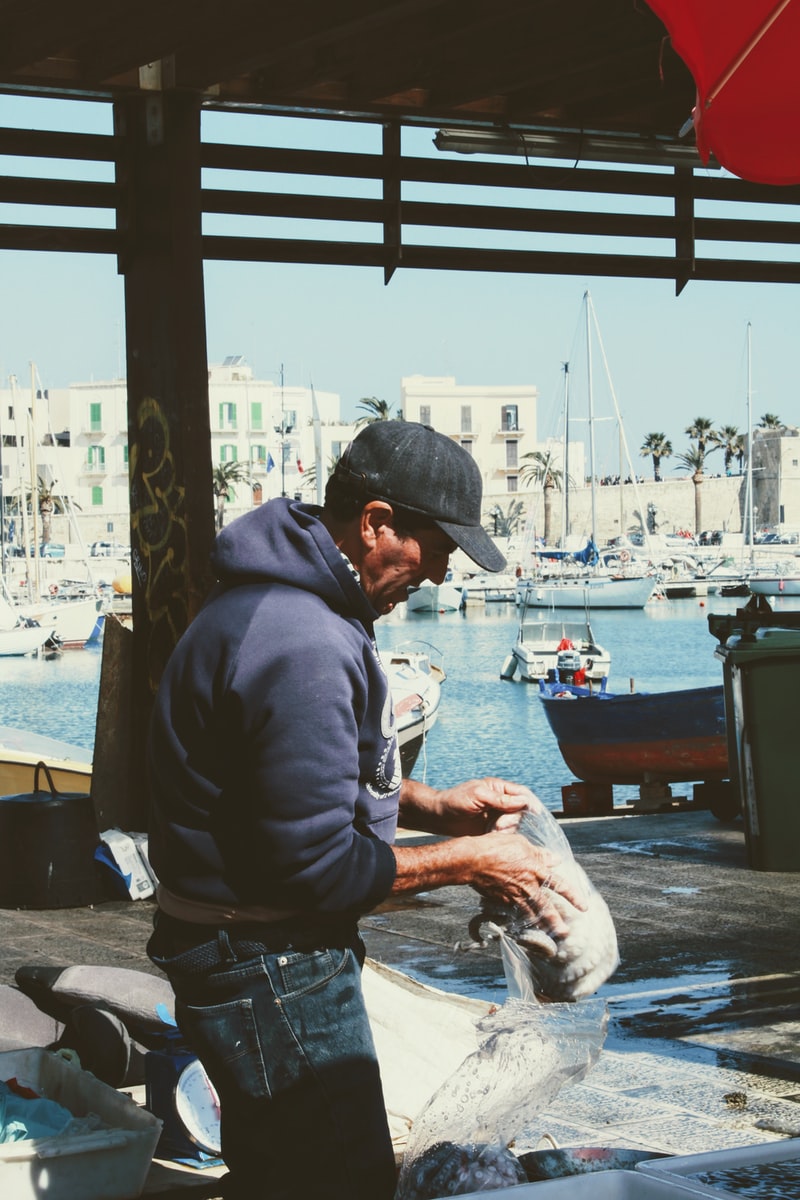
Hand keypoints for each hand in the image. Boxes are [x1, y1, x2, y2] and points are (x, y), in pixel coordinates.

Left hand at [433, 777, 539, 836]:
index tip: (537, 813)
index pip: (521, 792)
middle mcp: (500, 801)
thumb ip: (500, 799)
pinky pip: (506, 833)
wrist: (439, 817)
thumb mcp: (477, 795)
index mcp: (498, 788)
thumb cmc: (454, 801)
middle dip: (514, 818)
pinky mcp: (492, 829)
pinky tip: (495, 837)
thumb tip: (523, 800)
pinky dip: (504, 836)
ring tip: (494, 830)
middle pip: (520, 810)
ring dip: (508, 828)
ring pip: (514, 823)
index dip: (530, 802)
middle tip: (501, 825)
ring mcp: (496, 816)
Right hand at [469, 830, 586, 938]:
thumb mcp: (521, 843)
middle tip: (565, 933)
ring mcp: (514, 896)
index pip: (560, 885)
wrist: (472, 861)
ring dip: (540, 925)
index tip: (583, 906)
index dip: (573, 896)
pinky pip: (514, 910)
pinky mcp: (501, 900)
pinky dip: (520, 917)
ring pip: (530, 913)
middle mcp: (528, 886)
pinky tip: (523, 920)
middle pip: (546, 908)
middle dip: (556, 922)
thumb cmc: (496, 847)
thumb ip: (539, 854)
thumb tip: (555, 859)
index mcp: (536, 870)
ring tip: (547, 935)